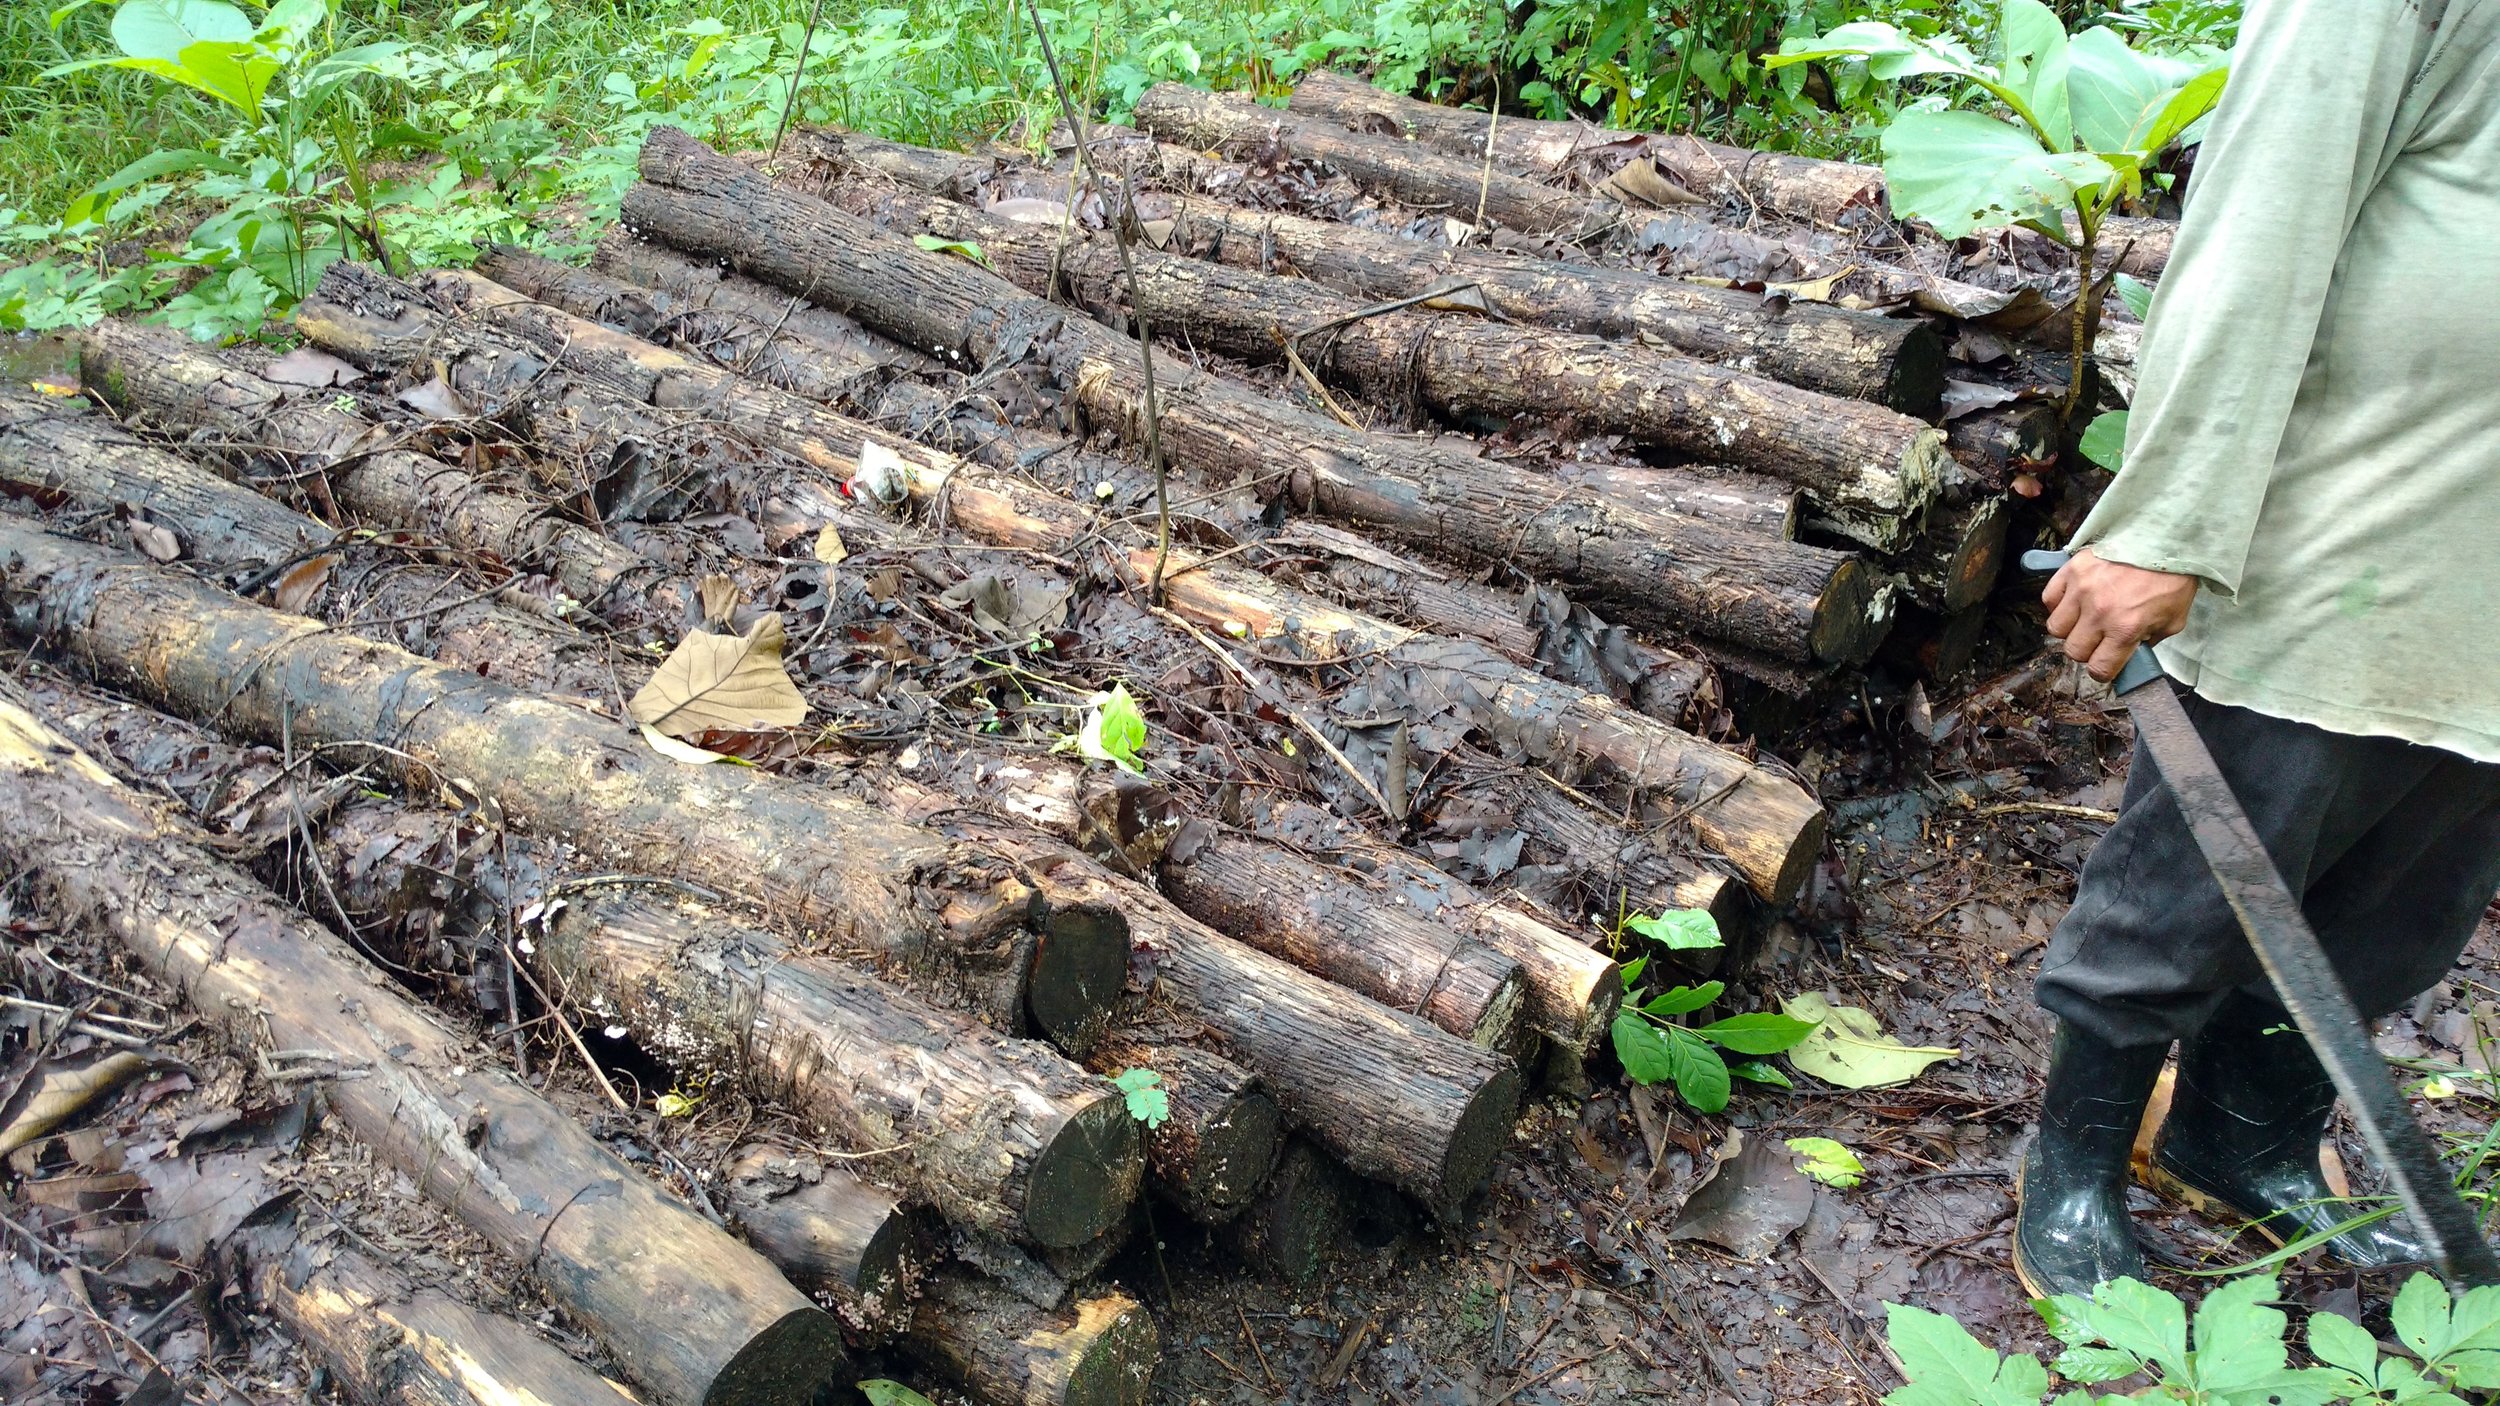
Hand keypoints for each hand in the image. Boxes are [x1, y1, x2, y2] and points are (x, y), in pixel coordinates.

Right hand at [2042, 550, 2198, 681]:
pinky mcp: (2072, 570)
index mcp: (2125, 629)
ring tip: (2083, 618)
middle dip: (2086, 649)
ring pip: (2055, 627)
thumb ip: (2149, 641)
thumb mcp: (2173, 621)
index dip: (2103, 670)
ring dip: (2070, 628)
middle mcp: (2098, 613)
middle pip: (2074, 650)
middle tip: (2098, 638)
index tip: (2107, 662)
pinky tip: (2074, 600)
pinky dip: (2059, 603)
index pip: (2099, 668)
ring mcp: (2081, 590)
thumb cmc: (2173, 581)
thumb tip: (2130, 650)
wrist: (2166, 539)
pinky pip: (2049, 598)